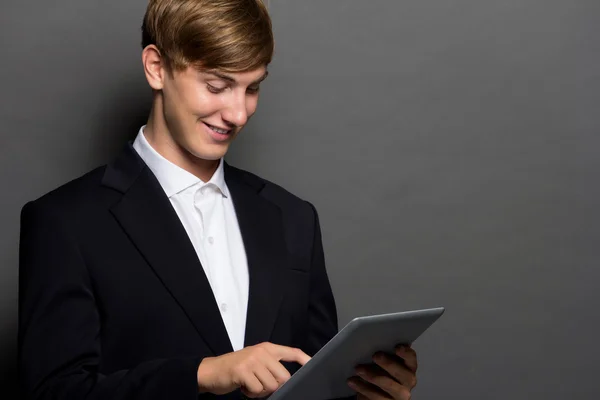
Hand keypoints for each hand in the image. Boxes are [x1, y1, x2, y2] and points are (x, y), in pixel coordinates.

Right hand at [196, 342, 310, 397]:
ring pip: (271, 385)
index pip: (291, 352)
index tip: (313, 366)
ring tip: (250, 384)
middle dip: (274, 386)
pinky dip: (251, 393)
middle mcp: (261, 352)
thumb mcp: (256, 361)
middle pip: (283, 377)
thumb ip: (271, 365)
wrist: (211, 370)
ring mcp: (252, 360)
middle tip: (260, 384)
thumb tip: (287, 380)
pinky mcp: (243, 371)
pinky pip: (257, 390)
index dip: (304, 359)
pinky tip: (243, 387)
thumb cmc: (236, 369)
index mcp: (267, 348)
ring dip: (261, 391)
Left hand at [347, 345, 417, 399]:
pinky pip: (376, 398)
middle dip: (389, 364)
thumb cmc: (381, 373)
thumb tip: (374, 341)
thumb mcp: (384, 363)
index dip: (406, 353)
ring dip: (372, 376)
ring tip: (358, 369)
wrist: (376, 393)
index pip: (411, 360)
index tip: (397, 347)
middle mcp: (408, 383)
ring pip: (388, 386)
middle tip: (374, 356)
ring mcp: (399, 396)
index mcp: (409, 369)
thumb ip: (384, 354)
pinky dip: (363, 388)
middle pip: (402, 374)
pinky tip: (353, 382)